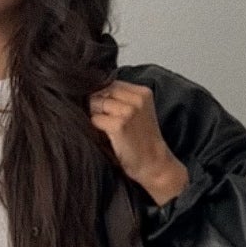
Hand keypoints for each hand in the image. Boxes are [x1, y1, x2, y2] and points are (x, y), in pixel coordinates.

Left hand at [87, 79, 188, 204]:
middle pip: (101, 91)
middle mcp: (137, 99)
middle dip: (96, 104)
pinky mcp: (119, 125)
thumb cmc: (143, 140)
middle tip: (105, 120)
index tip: (104, 108)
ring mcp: (128, 111)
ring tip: (107, 129)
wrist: (154, 164)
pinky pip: (95, 119)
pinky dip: (96, 128)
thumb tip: (91, 90)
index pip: (110, 82)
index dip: (101, 94)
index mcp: (143, 92)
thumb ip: (121, 98)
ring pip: (96, 104)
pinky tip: (106, 135)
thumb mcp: (138, 111)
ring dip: (95, 116)